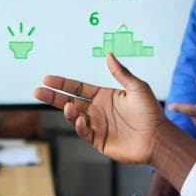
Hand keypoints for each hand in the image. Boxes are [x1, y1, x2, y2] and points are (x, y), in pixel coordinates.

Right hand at [33, 53, 166, 164]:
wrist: (158, 138)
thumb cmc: (151, 112)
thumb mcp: (137, 87)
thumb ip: (120, 72)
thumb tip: (109, 54)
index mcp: (104, 96)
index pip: (78, 88)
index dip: (63, 83)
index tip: (48, 78)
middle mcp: (98, 110)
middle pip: (70, 101)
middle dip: (53, 97)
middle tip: (37, 91)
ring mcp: (97, 126)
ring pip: (75, 117)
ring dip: (68, 111)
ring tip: (68, 106)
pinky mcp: (99, 141)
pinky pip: (84, 133)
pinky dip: (80, 126)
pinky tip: (81, 120)